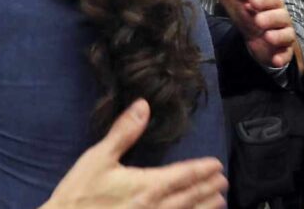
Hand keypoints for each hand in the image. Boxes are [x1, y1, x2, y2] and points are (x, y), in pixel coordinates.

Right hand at [42, 99, 226, 208]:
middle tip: (224, 181)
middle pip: (191, 197)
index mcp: (147, 185)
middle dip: (209, 188)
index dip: (203, 170)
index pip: (184, 175)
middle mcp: (155, 207)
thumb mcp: (98, 158)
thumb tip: (143, 105)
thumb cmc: (79, 194)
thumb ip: (124, 132)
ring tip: (220, 203)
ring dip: (205, 208)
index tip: (217, 165)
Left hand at [228, 0, 295, 68]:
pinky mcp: (283, 51)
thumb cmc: (253, 15)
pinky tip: (275, 59)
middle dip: (270, 18)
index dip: (264, 0)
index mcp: (274, 4)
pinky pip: (286, 55)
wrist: (257, 38)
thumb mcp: (246, 0)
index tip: (251, 1)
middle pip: (282, 16)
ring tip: (266, 36)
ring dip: (278, 36)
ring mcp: (284, 35)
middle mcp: (282, 18)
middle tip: (257, 20)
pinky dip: (282, 57)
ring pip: (287, 35)